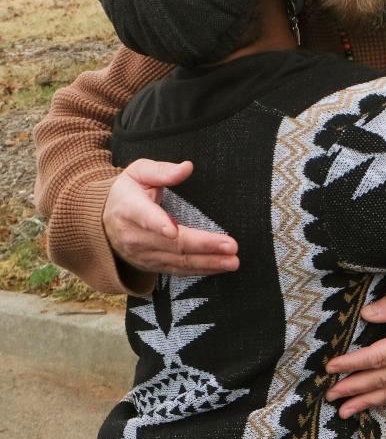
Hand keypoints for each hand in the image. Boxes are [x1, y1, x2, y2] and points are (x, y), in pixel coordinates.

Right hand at [103, 159, 238, 275]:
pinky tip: (218, 267)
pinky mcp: (150, 265)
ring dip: (207, 263)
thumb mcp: (138, 173)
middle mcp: (134, 236)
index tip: (173, 230)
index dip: (159, 224)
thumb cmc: (126, 192)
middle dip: (203, 246)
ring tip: (232, 262)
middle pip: (171, 244)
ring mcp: (142, 254)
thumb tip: (187, 167)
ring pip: (177, 262)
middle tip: (230, 246)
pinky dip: (199, 270)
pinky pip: (177, 271)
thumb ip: (162, 171)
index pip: (145, 217)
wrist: (101, 222)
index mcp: (130, 208)